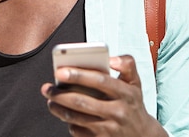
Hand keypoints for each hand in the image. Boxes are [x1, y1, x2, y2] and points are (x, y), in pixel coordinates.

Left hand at [41, 55, 167, 136]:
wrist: (142, 135)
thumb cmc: (132, 103)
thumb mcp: (135, 82)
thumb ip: (127, 64)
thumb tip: (111, 59)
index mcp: (126, 93)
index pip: (100, 81)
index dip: (79, 75)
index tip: (60, 71)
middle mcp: (118, 111)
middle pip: (83, 102)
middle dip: (61, 94)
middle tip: (47, 88)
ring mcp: (109, 128)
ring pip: (77, 118)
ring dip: (59, 109)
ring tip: (50, 99)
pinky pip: (78, 131)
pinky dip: (68, 122)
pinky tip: (63, 113)